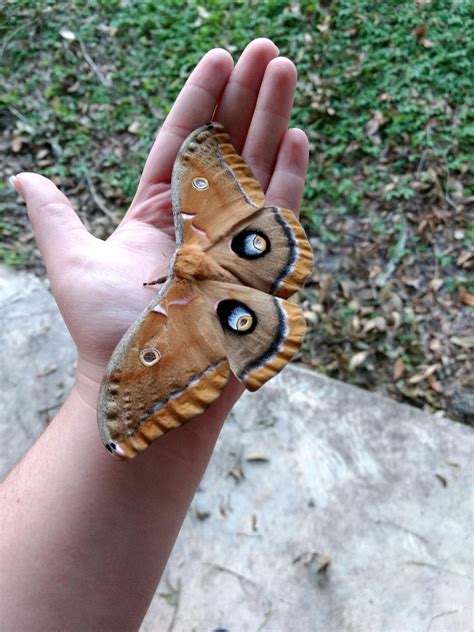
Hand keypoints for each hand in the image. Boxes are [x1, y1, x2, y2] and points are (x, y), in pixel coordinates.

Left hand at [11, 38, 307, 406]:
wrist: (145, 385)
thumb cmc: (106, 334)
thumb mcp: (73, 265)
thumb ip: (56, 218)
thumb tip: (25, 176)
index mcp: (158, 210)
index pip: (182, 141)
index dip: (200, 99)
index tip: (217, 56)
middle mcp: (199, 219)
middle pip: (227, 145)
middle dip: (245, 95)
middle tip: (263, 49)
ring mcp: (233, 240)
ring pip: (258, 168)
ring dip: (272, 120)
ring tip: (284, 70)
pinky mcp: (259, 266)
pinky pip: (278, 215)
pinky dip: (288, 175)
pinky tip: (296, 135)